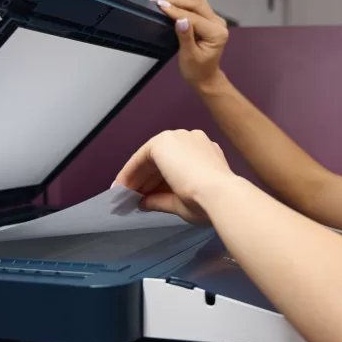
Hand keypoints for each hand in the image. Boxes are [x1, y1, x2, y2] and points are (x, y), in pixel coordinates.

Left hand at [113, 130, 236, 223]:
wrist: (219, 194)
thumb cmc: (209, 202)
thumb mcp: (182, 202)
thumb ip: (162, 199)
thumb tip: (144, 202)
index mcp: (205, 153)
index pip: (176, 165)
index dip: (158, 182)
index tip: (146, 195)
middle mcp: (192, 140)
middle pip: (162, 160)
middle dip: (146, 179)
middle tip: (133, 197)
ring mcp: (178, 138)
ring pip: (151, 157)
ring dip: (136, 176)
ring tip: (125, 194)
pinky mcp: (163, 142)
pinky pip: (142, 156)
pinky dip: (130, 171)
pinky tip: (122, 185)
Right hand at [148, 0, 228, 89]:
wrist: (205, 76)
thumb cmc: (196, 70)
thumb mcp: (188, 57)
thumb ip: (185, 37)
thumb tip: (180, 19)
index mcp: (216, 34)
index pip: (195, 17)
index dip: (176, 11)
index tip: (159, 6)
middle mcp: (218, 23)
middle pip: (198, 2)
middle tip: (156, 0)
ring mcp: (214, 18)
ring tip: (160, 0)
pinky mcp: (208, 17)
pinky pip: (196, 3)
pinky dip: (181, 0)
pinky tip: (168, 2)